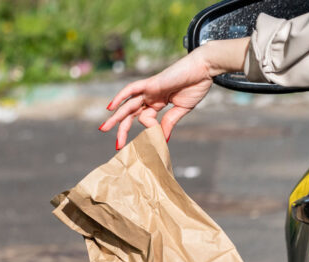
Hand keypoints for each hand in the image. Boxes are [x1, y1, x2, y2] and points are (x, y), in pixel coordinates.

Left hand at [99, 40, 248, 148]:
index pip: (146, 119)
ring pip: (128, 105)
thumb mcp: (182, 109)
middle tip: (116, 145)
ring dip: (116, 118)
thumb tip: (163, 138)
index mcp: (158, 102)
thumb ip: (170, 122)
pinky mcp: (151, 83)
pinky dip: (120, 96)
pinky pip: (131, 89)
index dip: (151, 130)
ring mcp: (149, 89)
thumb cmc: (196, 85)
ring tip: (104, 129)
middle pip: (131, 114)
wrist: (204, 69)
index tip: (159, 138)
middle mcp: (150, 96)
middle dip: (122, 128)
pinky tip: (110, 108)